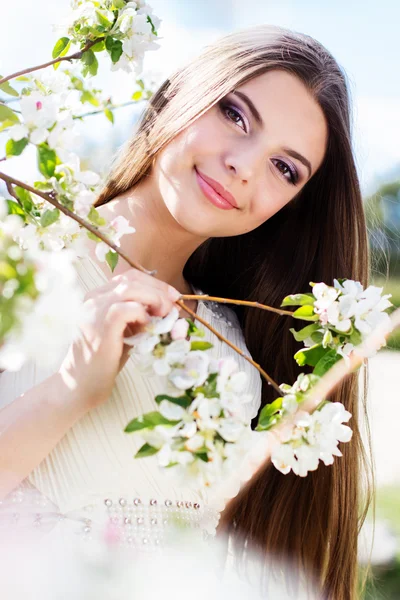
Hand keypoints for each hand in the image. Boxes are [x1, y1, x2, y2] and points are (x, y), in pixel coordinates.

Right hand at [58, 268, 180, 410]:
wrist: (79, 385)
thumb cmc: (104, 361)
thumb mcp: (125, 331)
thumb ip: (140, 316)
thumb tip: (168, 308)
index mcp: (97, 297)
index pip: (129, 277)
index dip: (154, 284)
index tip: (172, 297)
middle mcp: (93, 298)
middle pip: (132, 278)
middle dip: (158, 289)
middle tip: (173, 306)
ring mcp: (94, 310)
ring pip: (130, 288)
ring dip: (154, 299)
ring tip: (164, 316)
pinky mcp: (100, 326)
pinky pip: (126, 308)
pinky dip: (142, 314)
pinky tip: (146, 327)